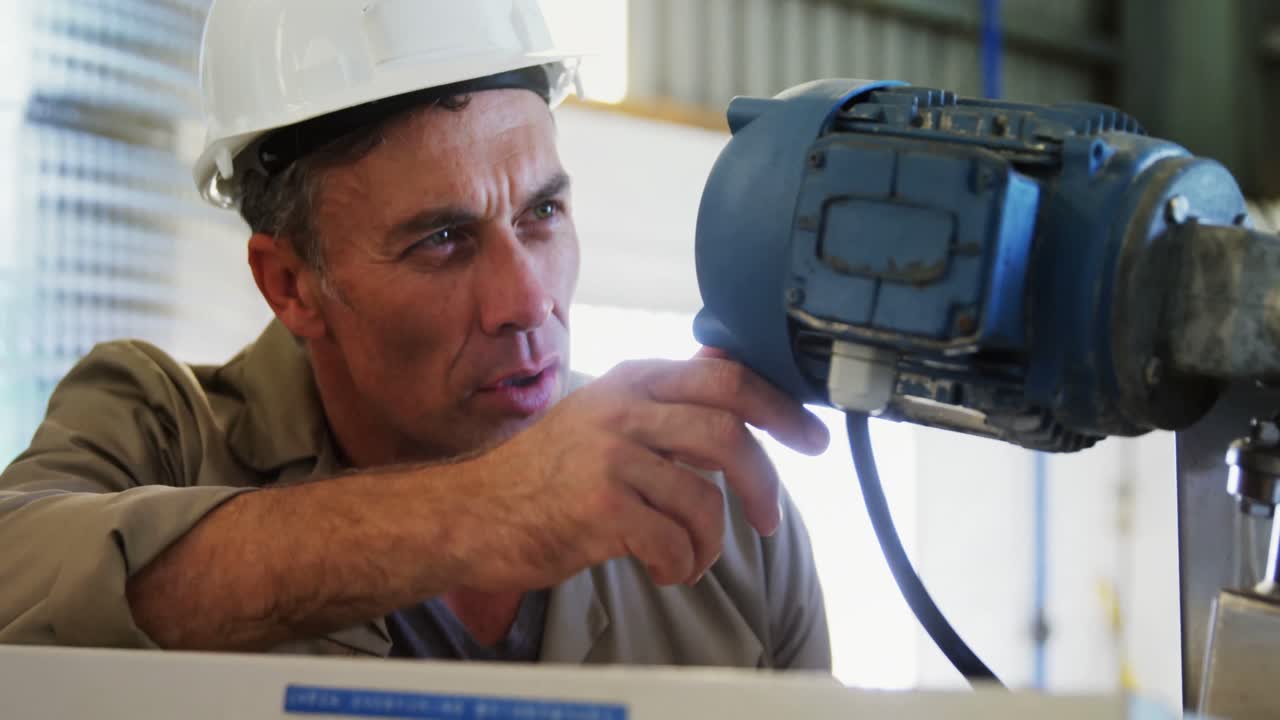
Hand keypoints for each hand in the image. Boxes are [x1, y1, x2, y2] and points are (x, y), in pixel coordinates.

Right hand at [455, 356, 829, 590]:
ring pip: (705, 500)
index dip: (779, 407)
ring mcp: (610, 457)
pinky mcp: (600, 508)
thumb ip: (662, 402)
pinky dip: (681, 566)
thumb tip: (732, 380)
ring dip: (711, 543)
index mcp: (632, 381)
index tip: (808, 437)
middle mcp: (623, 409)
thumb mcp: (602, 415)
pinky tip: (662, 569)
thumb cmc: (542, 473)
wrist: (469, 513)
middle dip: (764, 482)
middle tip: (770, 519)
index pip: (726, 377)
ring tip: (689, 557)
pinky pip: (674, 543)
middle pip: (728, 432)